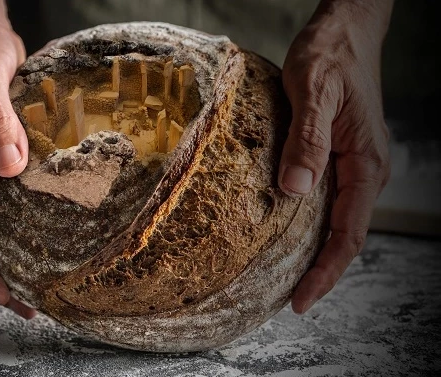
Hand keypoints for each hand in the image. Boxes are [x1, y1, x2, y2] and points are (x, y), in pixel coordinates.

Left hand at [278, 0, 392, 313]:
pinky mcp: (339, 156)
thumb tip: (295, 191)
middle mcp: (364, 170)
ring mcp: (353, 164)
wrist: (345, 32)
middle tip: (288, 301)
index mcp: (365, 163)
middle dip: (320, 272)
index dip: (326, 271)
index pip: (349, 233)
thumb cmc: (330, 55)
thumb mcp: (313, 91)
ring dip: (316, 252)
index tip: (301, 301)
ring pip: (337, 221)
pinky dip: (312, 225)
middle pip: (346, 236)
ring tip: (287, 279)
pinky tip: (289, 234)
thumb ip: (306, 140)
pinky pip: (329, 200)